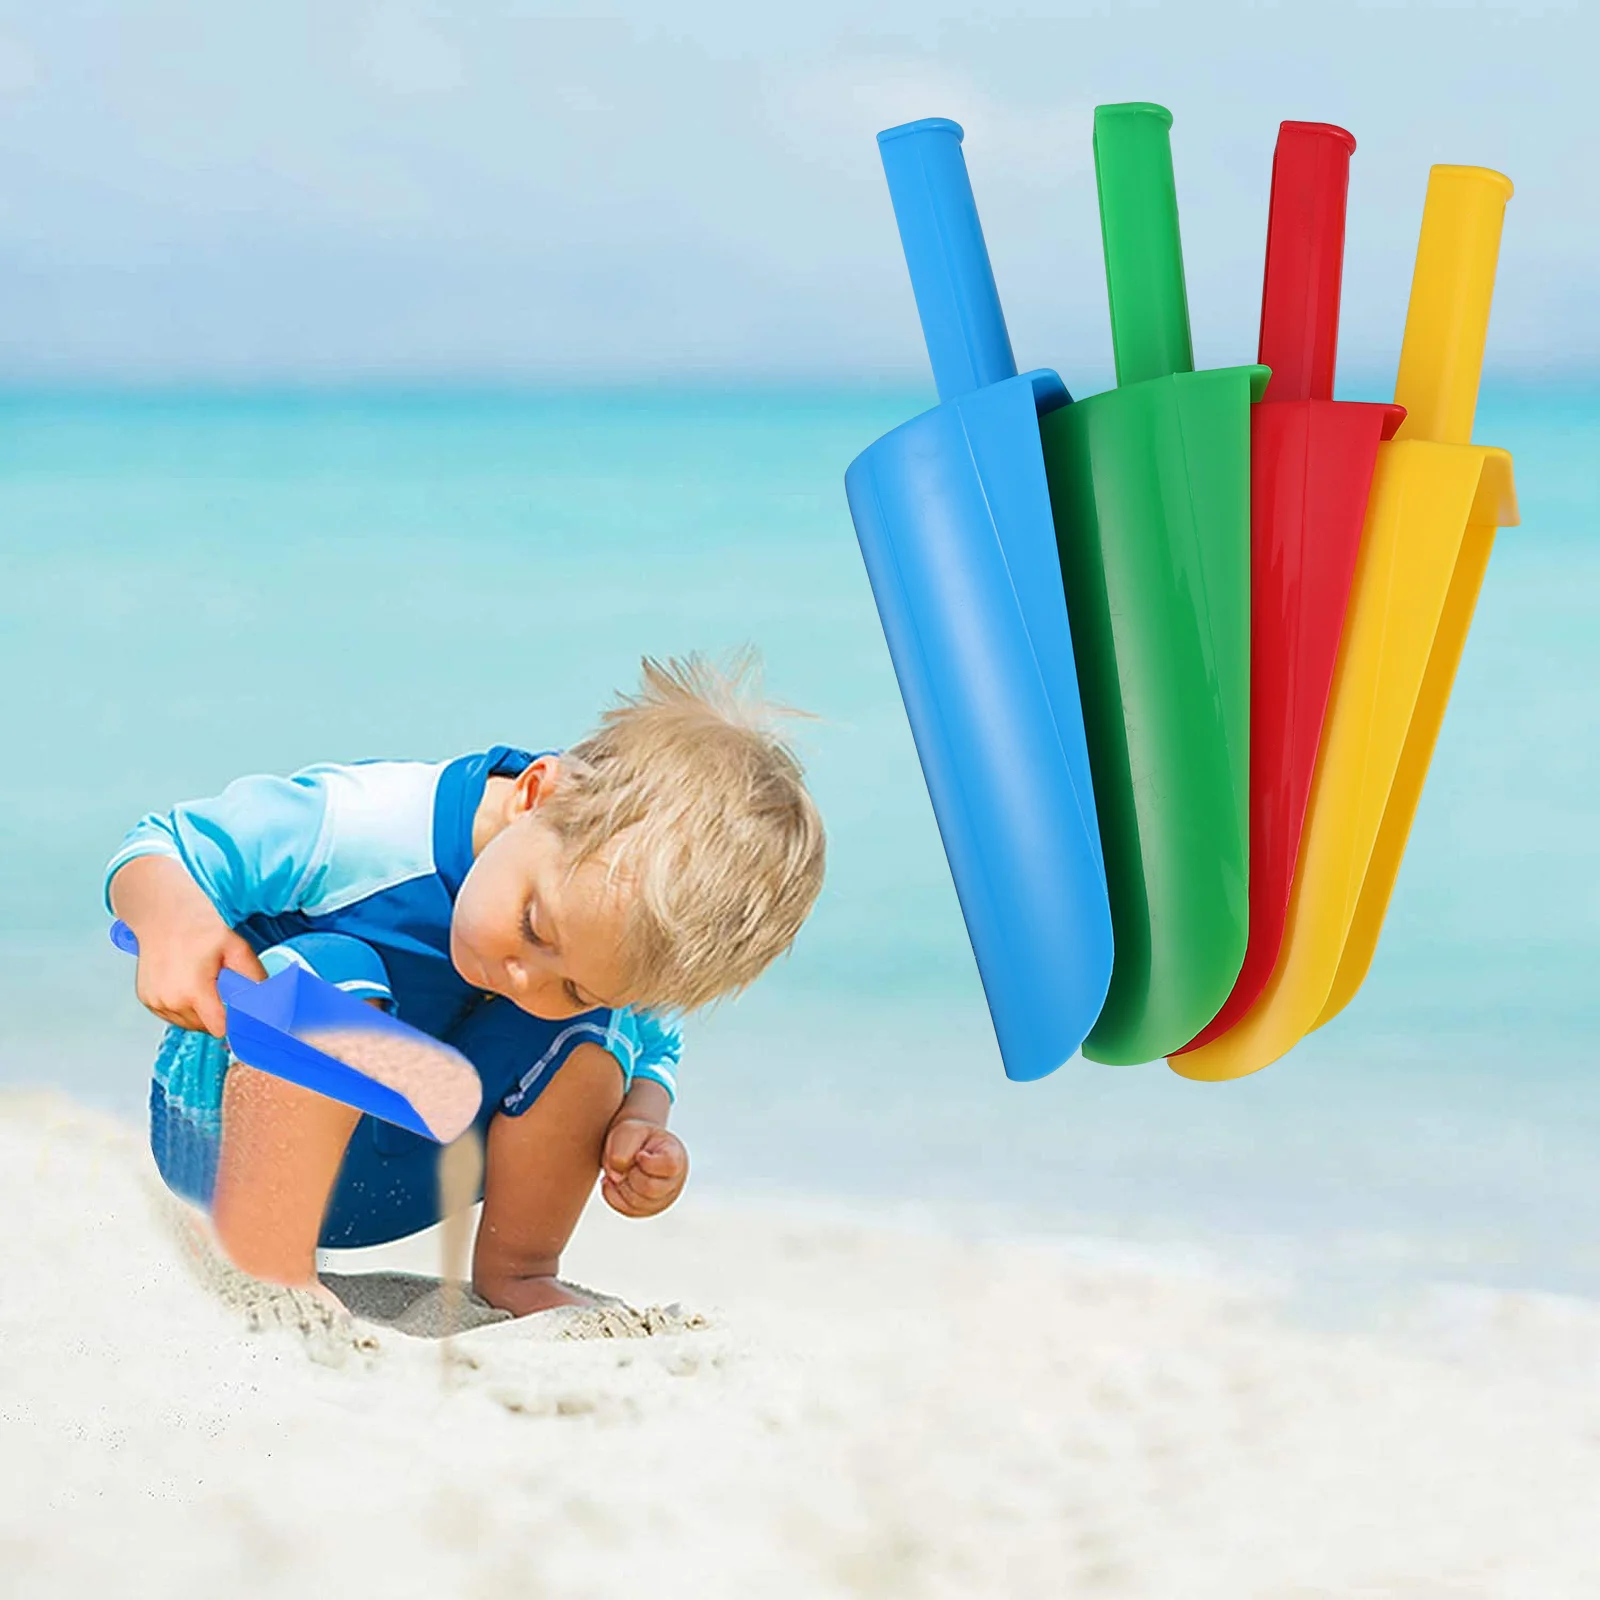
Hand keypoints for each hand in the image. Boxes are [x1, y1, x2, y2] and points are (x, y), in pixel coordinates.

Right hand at [111, 856, 265, 1035]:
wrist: (163, 914)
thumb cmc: (198, 927)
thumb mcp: (237, 949)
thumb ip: (255, 977)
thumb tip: (270, 1000)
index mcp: (193, 991)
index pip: (219, 1028)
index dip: (235, 1023)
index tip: (243, 1015)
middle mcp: (171, 1001)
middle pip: (206, 1027)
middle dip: (220, 1014)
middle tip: (223, 988)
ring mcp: (156, 1002)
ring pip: (189, 1024)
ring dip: (202, 1012)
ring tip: (204, 983)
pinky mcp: (147, 1001)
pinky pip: (173, 1016)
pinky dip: (184, 1007)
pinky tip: (189, 985)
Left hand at [600, 1118, 687, 1217]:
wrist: (635, 1148)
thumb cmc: (637, 1138)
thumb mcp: (629, 1131)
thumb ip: (623, 1147)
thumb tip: (617, 1176)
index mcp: (676, 1156)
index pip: (669, 1166)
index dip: (648, 1163)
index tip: (640, 1154)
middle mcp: (674, 1182)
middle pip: (650, 1188)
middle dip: (631, 1175)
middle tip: (627, 1163)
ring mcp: (662, 1199)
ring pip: (637, 1203)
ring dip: (621, 1185)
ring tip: (620, 1170)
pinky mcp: (646, 1211)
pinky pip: (627, 1210)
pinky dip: (613, 1195)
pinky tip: (612, 1181)